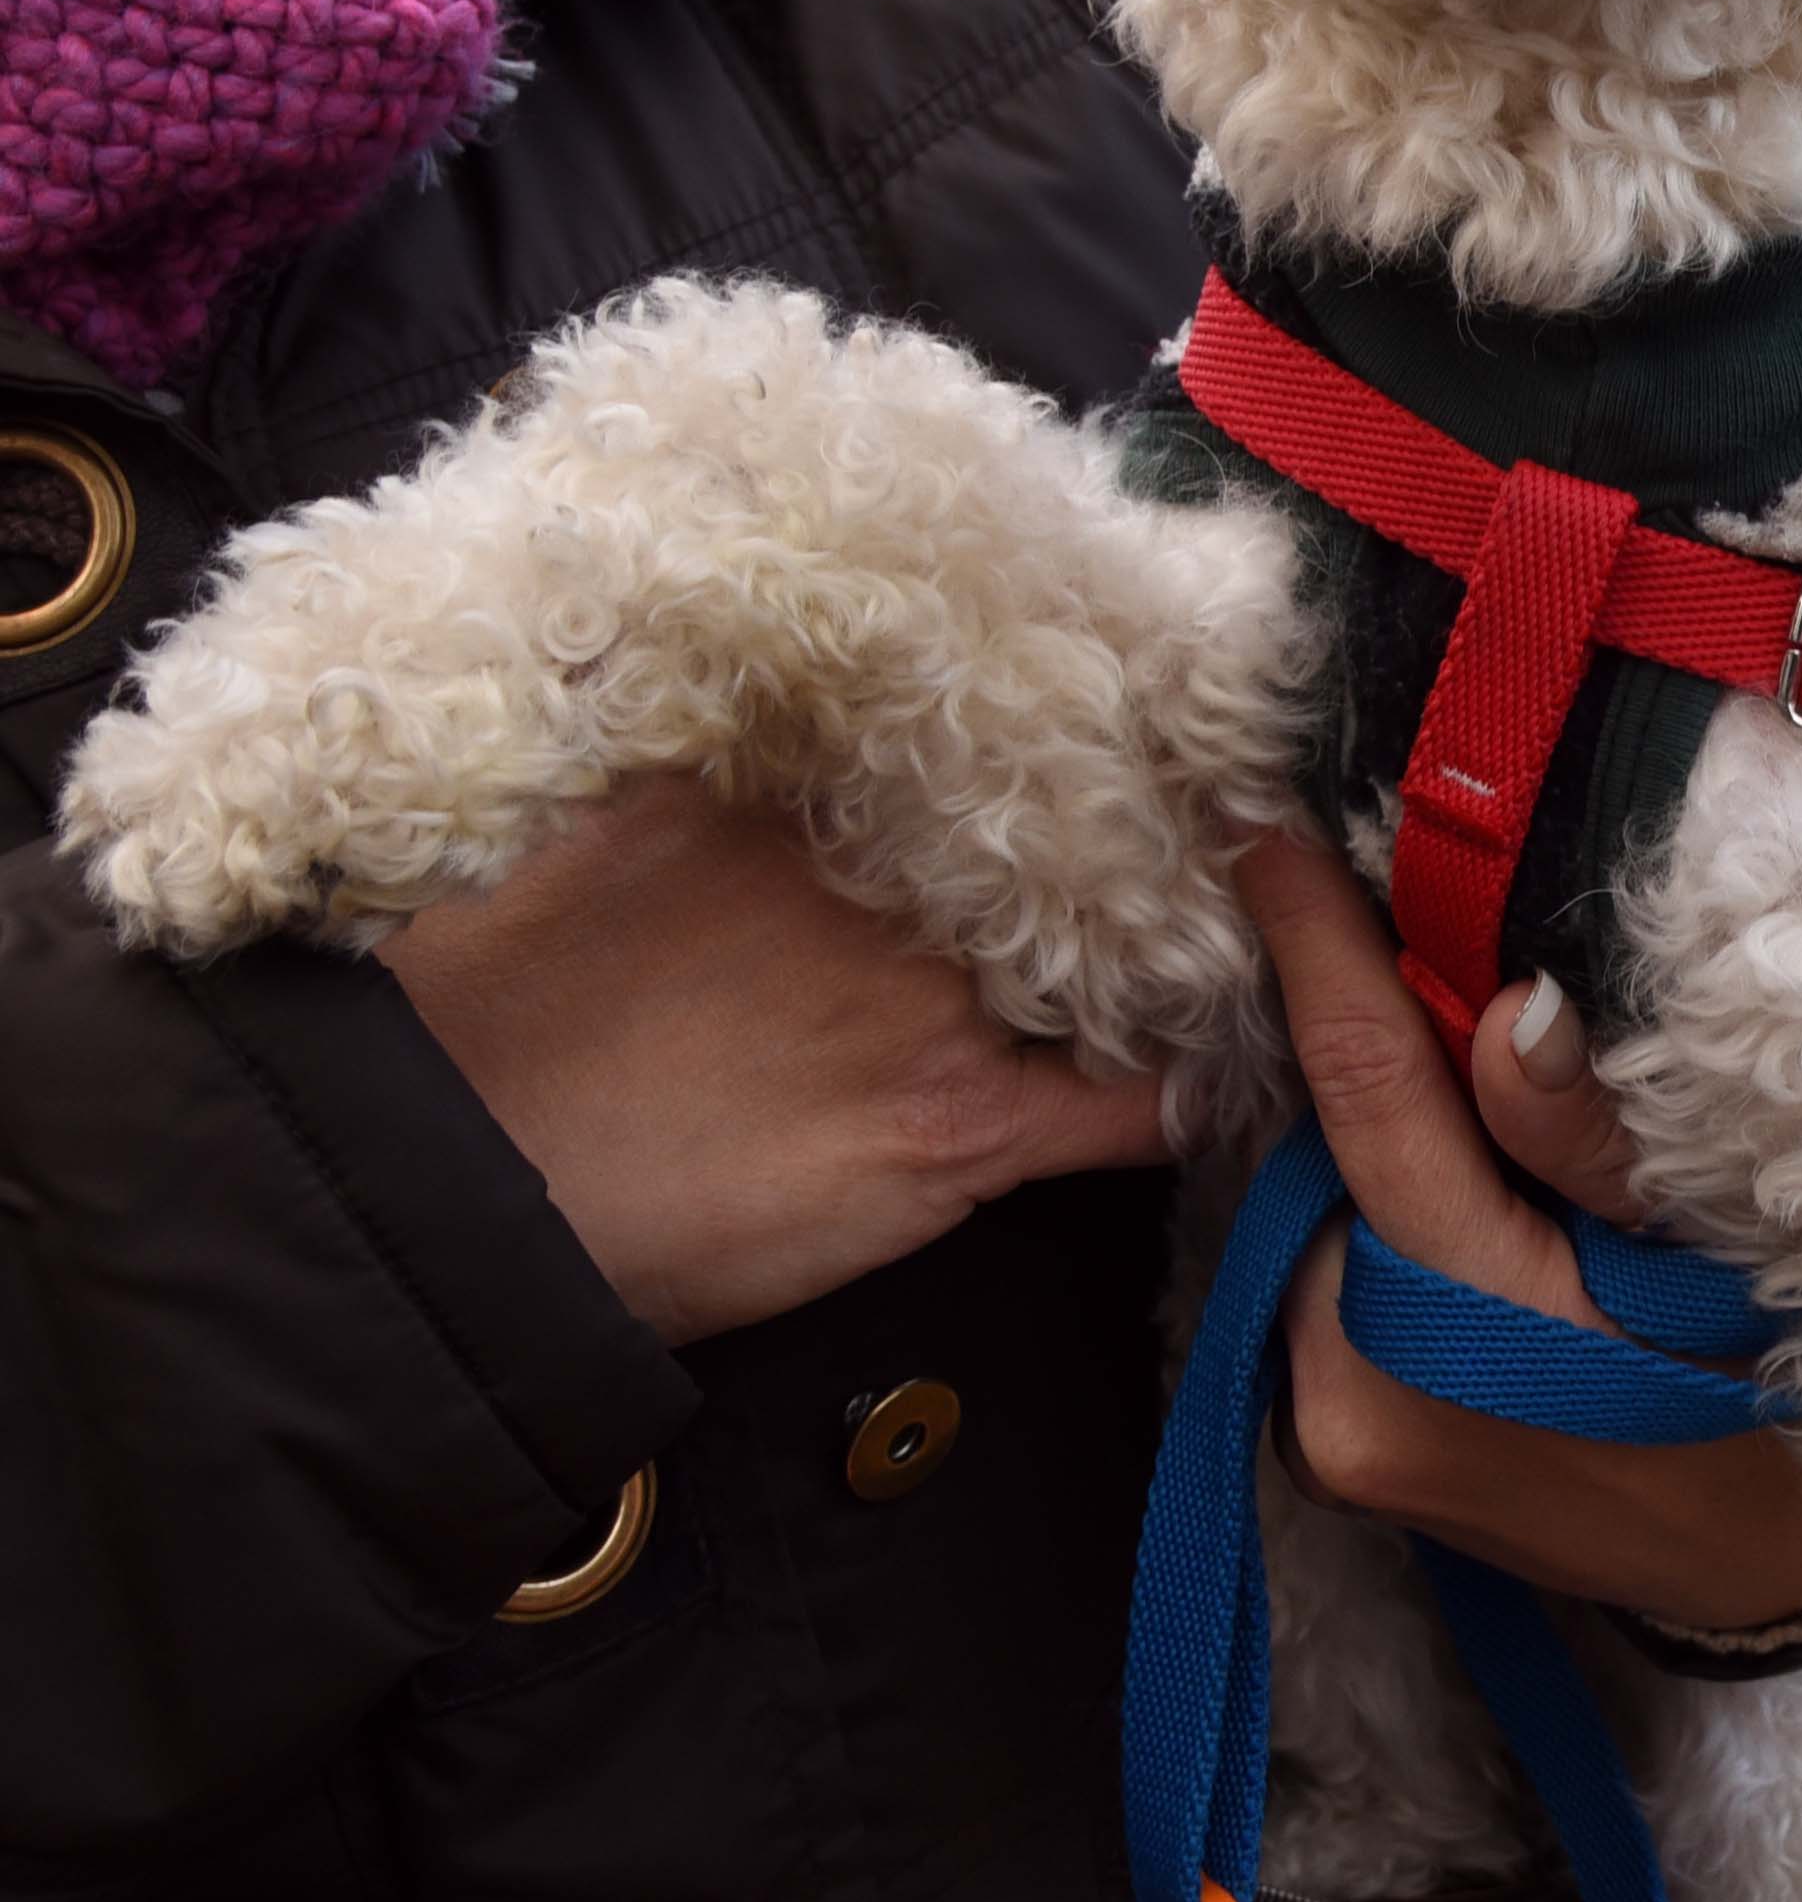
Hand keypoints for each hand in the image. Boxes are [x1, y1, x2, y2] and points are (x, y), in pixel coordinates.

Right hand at [379, 773, 1175, 1345]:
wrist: (470, 1196)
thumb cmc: (499, 1035)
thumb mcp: (589, 852)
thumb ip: (687, 776)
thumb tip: (746, 705)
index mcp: (789, 807)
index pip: (968, 753)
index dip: (1042, 764)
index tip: (1100, 749)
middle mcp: (885, 887)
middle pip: (1060, 846)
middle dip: (1127, 846)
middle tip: (1203, 838)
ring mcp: (935, 1003)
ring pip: (1120, 955)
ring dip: (1174, 958)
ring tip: (1220, 951)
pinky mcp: (963, 1125)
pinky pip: (1137, 1101)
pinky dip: (1196, 1091)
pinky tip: (1231, 1082)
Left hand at [1242, 835, 1801, 1631]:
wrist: (1769, 1585)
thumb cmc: (1776, 1414)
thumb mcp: (1723, 1264)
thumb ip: (1597, 1144)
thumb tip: (1510, 1010)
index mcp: (1456, 1329)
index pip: (1365, 1097)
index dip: (1320, 955)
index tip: (1267, 840)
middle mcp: (1355, 1394)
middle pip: (1330, 1160)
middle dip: (1371, 1060)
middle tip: (1443, 975)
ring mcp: (1334, 1441)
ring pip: (1327, 1220)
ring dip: (1382, 1152)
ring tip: (1493, 1125)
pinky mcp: (1339, 1459)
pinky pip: (1337, 1291)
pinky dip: (1387, 1231)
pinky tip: (1474, 1218)